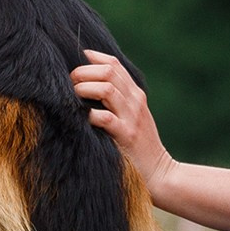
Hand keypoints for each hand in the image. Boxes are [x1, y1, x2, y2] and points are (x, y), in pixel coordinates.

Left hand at [71, 50, 173, 193]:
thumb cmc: (139, 146)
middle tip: (69, 83)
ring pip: (106, 88)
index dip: (92, 58)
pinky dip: (89, 115)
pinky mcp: (127, 135)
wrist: (160, 173)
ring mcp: (132, 117)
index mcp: (135, 94)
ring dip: (84, 89)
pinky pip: (105, 117)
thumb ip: (117, 100)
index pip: (114, 64)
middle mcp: (135, 101)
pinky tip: (82, 119)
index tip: (75, 61)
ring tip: (73, 98)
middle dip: (83, 72)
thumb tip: (86, 86)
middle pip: (108, 71)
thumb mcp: (132, 117)